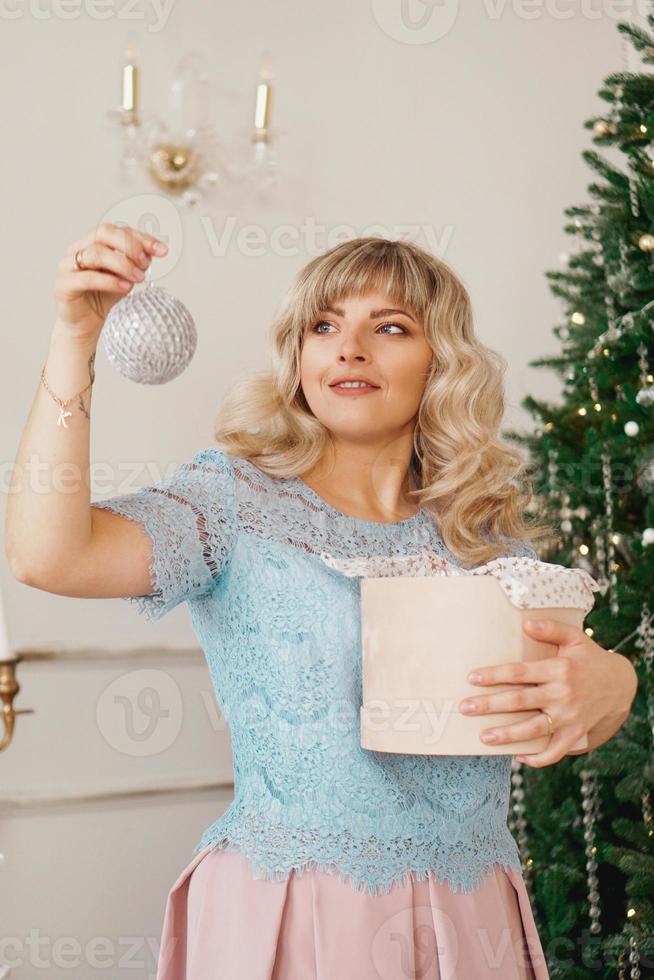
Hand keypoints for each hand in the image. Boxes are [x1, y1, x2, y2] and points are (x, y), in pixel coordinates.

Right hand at [54, 222, 167, 342]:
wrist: (86, 325)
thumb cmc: (104, 298)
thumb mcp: (126, 277)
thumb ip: (136, 262)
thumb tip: (156, 250)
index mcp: (94, 242)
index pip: (118, 230)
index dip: (141, 238)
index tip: (161, 251)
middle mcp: (79, 249)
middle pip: (104, 233)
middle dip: (130, 246)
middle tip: (145, 264)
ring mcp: (68, 265)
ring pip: (96, 253)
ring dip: (123, 264)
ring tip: (139, 278)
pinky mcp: (63, 285)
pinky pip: (87, 278)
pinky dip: (109, 281)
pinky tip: (125, 287)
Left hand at [458, 618, 637, 767]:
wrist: (619, 684)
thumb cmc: (589, 658)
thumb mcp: (575, 637)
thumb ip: (551, 628)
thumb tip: (526, 623)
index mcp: (558, 669)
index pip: (519, 673)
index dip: (494, 675)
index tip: (472, 678)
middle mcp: (562, 694)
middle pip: (520, 701)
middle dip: (490, 706)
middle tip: (465, 708)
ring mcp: (569, 717)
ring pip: (533, 729)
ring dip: (507, 735)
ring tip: (483, 737)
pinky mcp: (575, 733)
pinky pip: (555, 751)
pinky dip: (538, 758)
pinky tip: (519, 757)